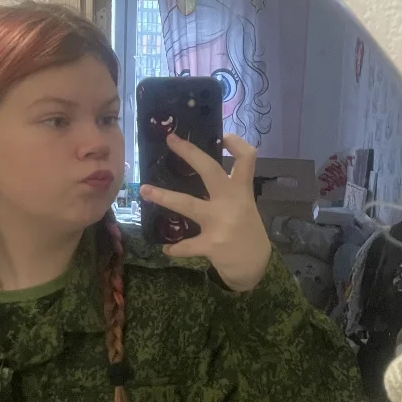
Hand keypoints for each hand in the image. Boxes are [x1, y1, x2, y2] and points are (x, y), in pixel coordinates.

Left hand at [140, 133, 272, 292]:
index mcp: (242, 191)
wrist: (256, 266)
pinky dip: (175, 247)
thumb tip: (204, 173)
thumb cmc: (247, 232)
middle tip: (171, 140)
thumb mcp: (245, 207)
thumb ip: (229, 191)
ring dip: (163, 196)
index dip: (237, 144)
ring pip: (187, 204)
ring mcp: (220, 223)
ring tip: (145, 190)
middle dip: (189, 152)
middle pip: (210, 170)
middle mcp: (232, 202)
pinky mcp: (211, 244)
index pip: (246, 159)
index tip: (223, 135)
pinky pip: (186, 245)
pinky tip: (167, 248)